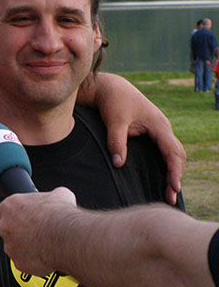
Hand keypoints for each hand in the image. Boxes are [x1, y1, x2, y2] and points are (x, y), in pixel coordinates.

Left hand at [0, 188, 76, 276]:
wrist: (65, 237)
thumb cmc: (59, 216)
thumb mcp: (59, 195)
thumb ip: (50, 197)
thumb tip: (57, 198)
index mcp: (10, 206)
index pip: (3, 211)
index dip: (15, 215)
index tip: (24, 217)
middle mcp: (5, 226)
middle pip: (7, 230)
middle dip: (19, 232)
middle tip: (36, 231)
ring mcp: (10, 245)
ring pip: (15, 247)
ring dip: (26, 247)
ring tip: (43, 244)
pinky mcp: (18, 262)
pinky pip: (23, 262)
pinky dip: (33, 261)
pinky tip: (45, 255)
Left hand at [90, 73, 184, 203]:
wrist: (111, 88)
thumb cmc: (114, 102)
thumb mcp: (114, 121)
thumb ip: (116, 142)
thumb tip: (119, 164)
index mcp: (159, 125)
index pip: (172, 151)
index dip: (174, 170)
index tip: (174, 187)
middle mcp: (163, 129)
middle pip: (177, 155)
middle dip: (176, 176)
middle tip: (171, 198)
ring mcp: (159, 131)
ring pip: (172, 154)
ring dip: (172, 172)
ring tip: (169, 193)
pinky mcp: (151, 133)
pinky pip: (164, 151)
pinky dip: (166, 165)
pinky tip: (161, 178)